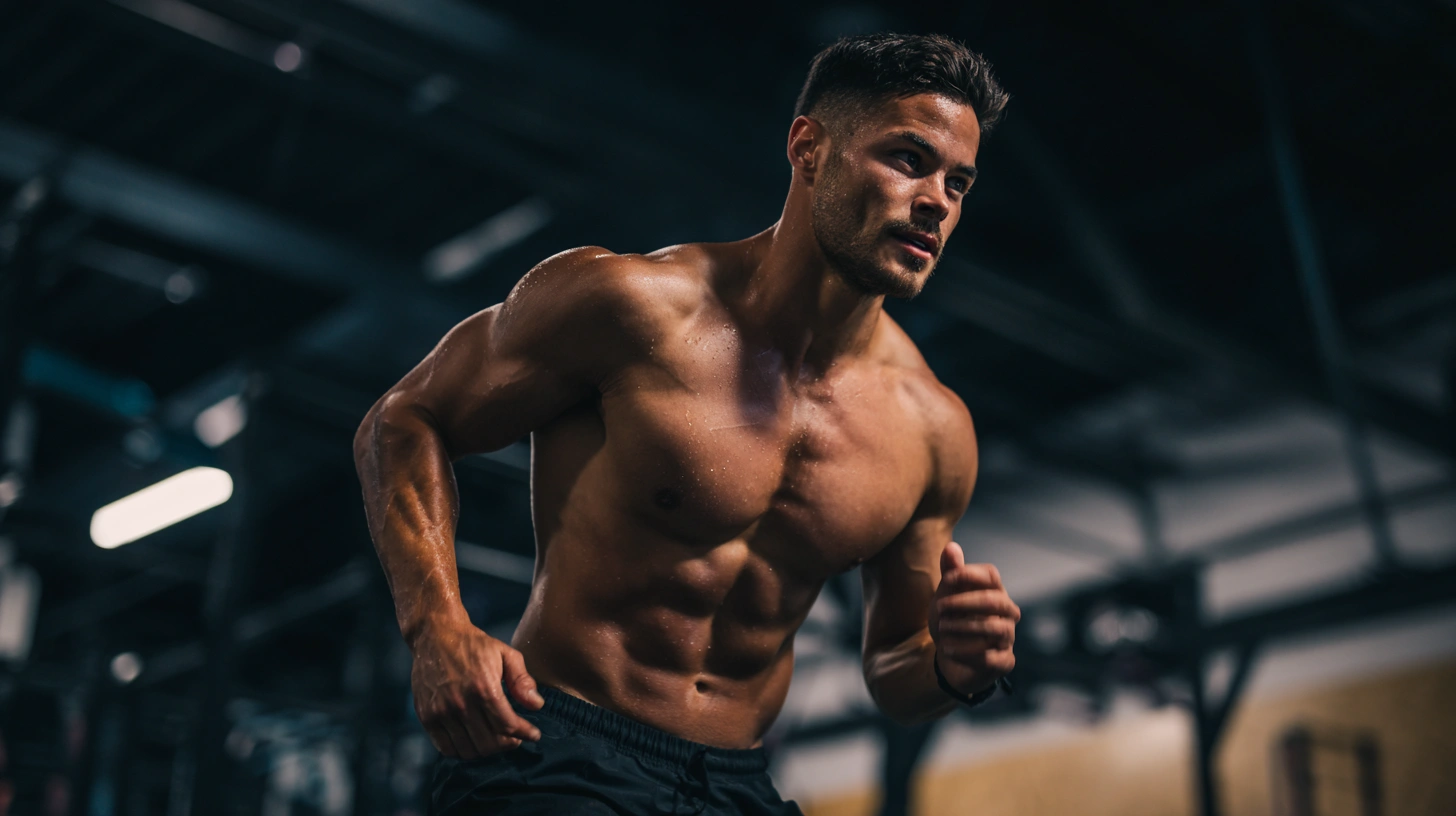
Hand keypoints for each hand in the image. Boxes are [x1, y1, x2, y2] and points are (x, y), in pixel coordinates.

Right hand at [409, 615, 544, 758]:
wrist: (435, 635)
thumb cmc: (474, 645)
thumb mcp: (505, 654)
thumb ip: (522, 680)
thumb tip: (537, 706)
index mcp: (484, 687)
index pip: (508, 725)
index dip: (525, 733)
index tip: (534, 735)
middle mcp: (461, 703)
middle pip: (490, 743)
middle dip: (508, 744)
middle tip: (515, 737)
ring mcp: (441, 712)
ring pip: (470, 750)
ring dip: (487, 750)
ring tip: (496, 739)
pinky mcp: (426, 716)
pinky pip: (446, 748)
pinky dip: (463, 751)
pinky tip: (474, 740)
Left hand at [928, 542, 1018, 695]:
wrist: (950, 657)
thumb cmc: (952, 620)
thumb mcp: (946, 596)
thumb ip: (950, 573)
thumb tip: (951, 547)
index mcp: (994, 592)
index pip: (991, 576)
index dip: (969, 575)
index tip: (947, 579)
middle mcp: (1006, 613)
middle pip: (994, 601)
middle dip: (964, 603)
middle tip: (940, 608)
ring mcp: (1007, 638)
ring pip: (994, 629)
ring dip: (963, 628)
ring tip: (942, 630)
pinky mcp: (1004, 662)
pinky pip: (993, 658)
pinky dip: (968, 653)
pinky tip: (949, 649)